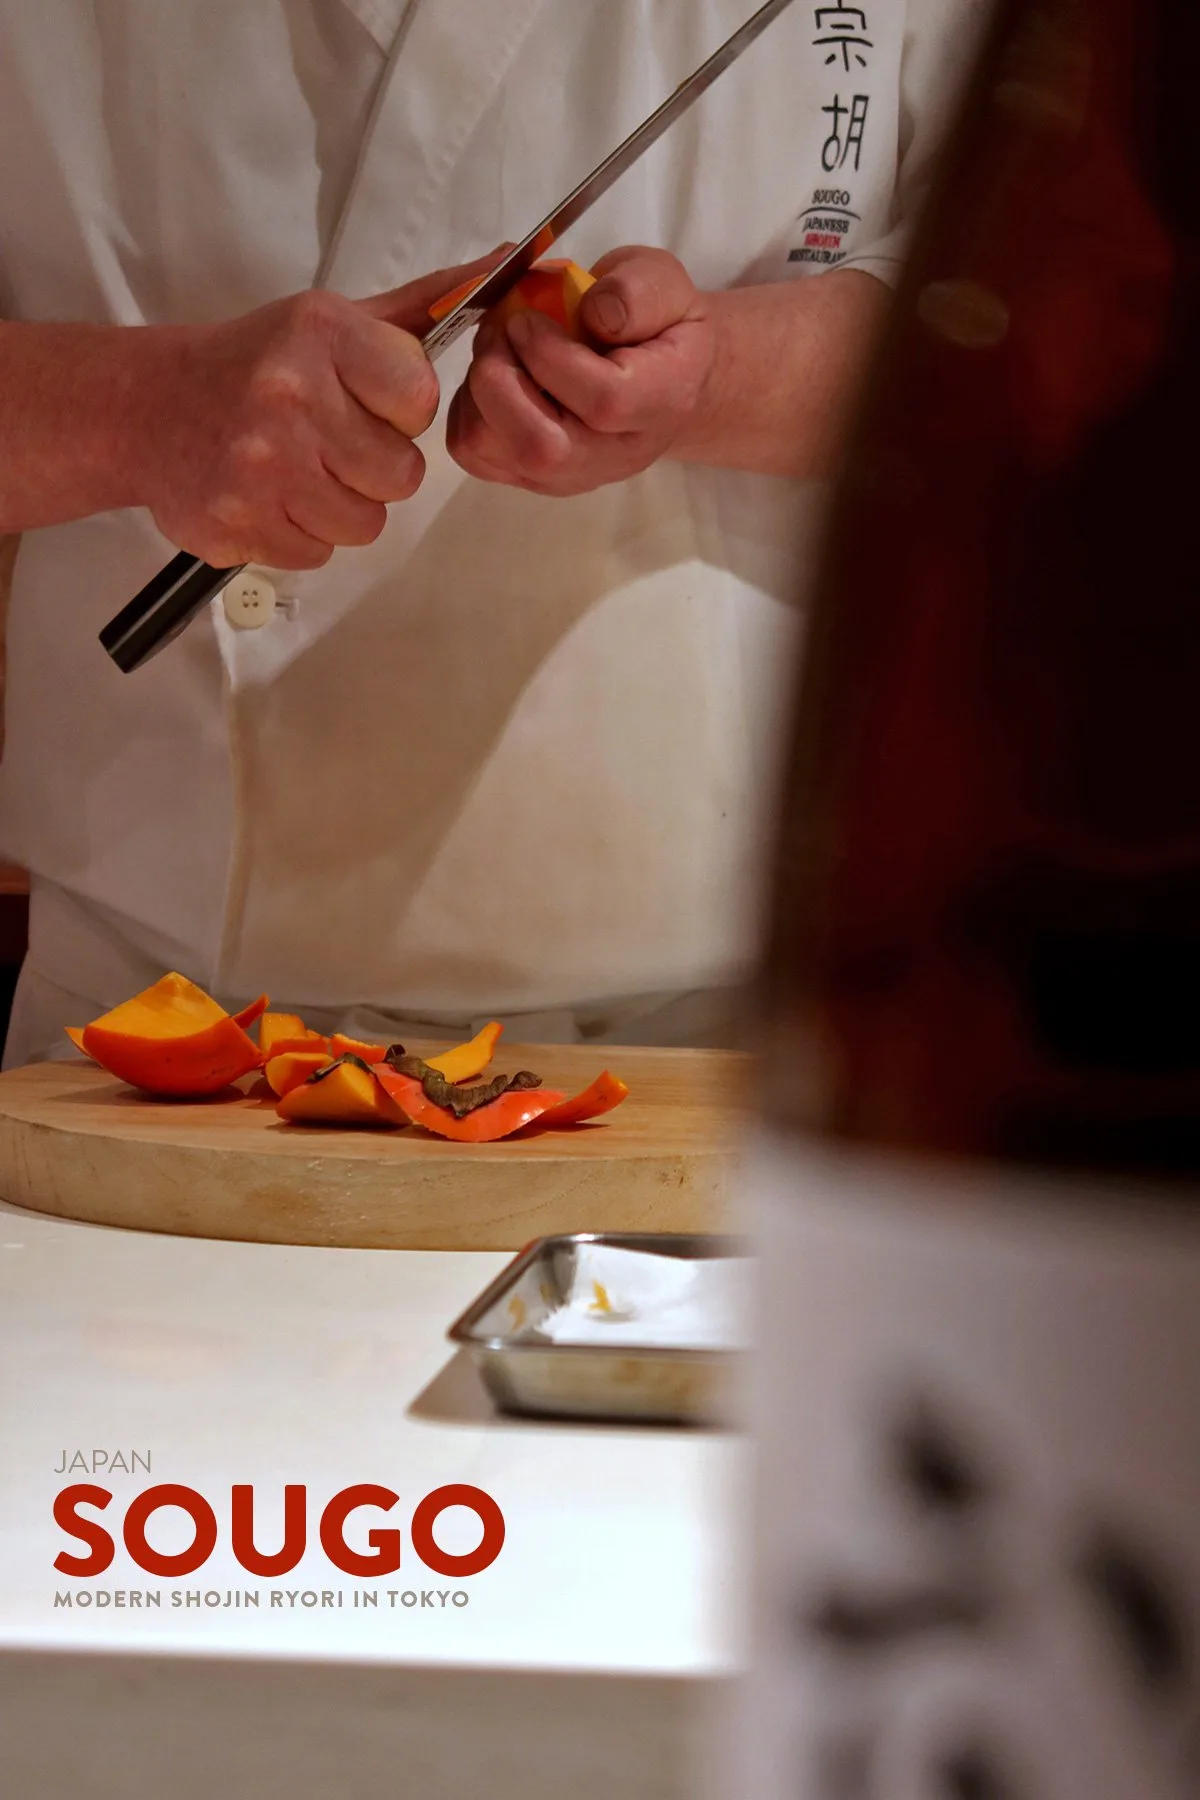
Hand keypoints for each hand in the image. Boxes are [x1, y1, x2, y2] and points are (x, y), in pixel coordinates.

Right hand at [139, 252, 502, 568]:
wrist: (145, 409)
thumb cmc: (256, 363)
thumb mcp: (331, 321)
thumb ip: (423, 307)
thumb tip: (508, 263)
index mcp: (320, 335)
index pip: (419, 400)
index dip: (400, 412)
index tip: (364, 401)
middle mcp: (290, 398)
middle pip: (400, 474)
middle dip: (374, 466)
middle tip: (328, 442)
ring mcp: (262, 466)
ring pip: (365, 523)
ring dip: (341, 506)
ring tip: (299, 470)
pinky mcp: (239, 523)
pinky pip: (318, 554)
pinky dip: (301, 534)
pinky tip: (271, 498)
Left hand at [445, 248, 717, 496]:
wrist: (657, 375)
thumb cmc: (657, 323)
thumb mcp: (661, 282)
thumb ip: (638, 291)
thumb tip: (596, 313)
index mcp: (660, 404)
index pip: (604, 401)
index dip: (550, 355)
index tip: (527, 317)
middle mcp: (612, 456)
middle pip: (540, 449)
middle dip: (499, 378)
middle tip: (502, 329)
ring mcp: (567, 475)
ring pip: (491, 450)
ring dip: (477, 388)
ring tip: (499, 348)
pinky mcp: (528, 477)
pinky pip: (472, 452)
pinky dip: (467, 406)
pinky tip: (496, 376)